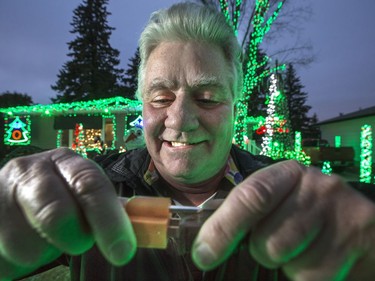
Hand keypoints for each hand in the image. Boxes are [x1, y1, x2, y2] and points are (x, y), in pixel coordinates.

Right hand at [0, 148, 135, 279]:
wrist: (4, 202)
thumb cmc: (54, 201)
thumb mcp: (80, 197)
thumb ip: (109, 209)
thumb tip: (147, 229)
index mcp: (65, 162)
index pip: (90, 184)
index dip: (109, 219)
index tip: (123, 250)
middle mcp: (30, 170)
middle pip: (58, 212)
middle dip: (76, 238)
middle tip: (80, 244)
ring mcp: (0, 194)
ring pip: (30, 244)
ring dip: (43, 251)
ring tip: (41, 237)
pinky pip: (7, 257)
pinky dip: (19, 260)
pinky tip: (19, 243)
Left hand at [192, 160, 374, 279]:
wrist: (360, 225)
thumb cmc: (307, 214)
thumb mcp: (278, 203)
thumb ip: (247, 214)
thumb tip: (204, 247)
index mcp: (287, 173)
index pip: (250, 197)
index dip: (222, 229)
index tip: (203, 254)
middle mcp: (316, 186)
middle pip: (267, 239)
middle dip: (260, 252)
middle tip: (270, 246)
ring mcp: (340, 213)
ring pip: (291, 263)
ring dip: (287, 266)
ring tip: (300, 249)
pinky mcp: (357, 240)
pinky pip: (313, 277)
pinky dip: (308, 277)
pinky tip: (319, 259)